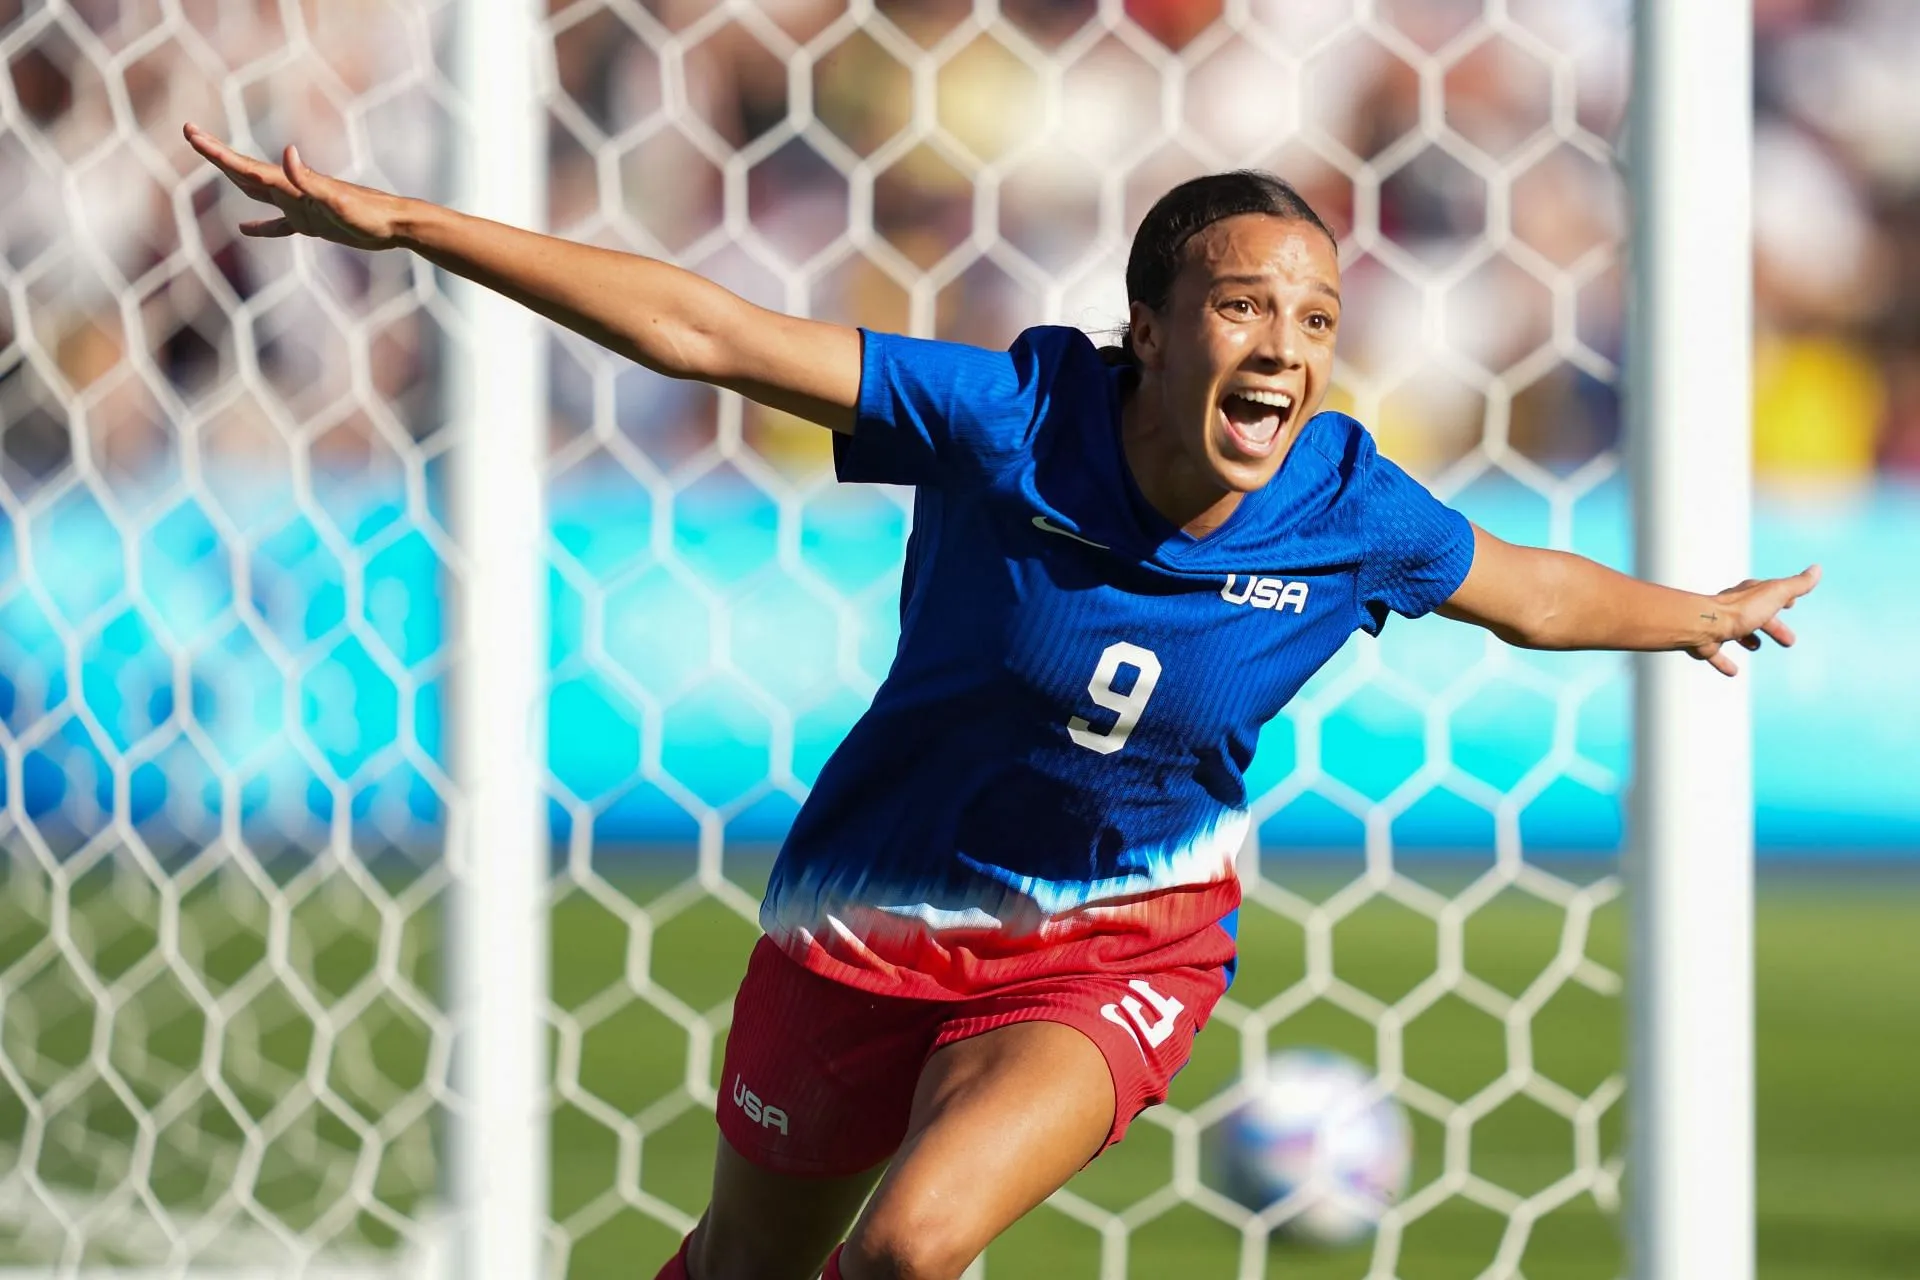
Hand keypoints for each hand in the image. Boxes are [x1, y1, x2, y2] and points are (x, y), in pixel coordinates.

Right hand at [184, 123, 409, 249]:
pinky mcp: (312, 224)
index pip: (245, 167)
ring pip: (258, 193)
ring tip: (214, 165)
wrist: (396, 223)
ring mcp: (300, 206)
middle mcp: (292, 191)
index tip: (191, 132)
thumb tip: (286, 151)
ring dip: (234, 179)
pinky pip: (279, 225)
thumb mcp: (337, 201)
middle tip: (191, 134)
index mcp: (291, 186)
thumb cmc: (369, 214)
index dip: (216, 152)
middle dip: (217, 155)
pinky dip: (261, 226)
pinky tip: (246, 229)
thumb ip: (309, 180)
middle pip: (245, 172)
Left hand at [1688, 565, 1820, 675]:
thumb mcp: (1775, 594)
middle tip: (1789, 641)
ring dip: (1748, 639)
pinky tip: (1733, 672)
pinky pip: (1715, 654)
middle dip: (1773, 627)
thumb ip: (1796, 585)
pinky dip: (1724, 662)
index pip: (1771, 594)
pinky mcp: (1706, 644)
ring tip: (1756, 647)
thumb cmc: (1741, 610)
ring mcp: (1717, 626)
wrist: (1703, 623)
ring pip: (1736, 632)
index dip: (1783, 598)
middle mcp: (1733, 608)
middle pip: (1756, 617)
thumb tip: (1817, 569)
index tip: (1791, 604)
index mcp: (1751, 595)